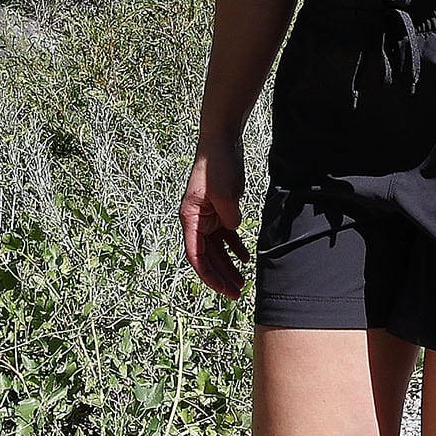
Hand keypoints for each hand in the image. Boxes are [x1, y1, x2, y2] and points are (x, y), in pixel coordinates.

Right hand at [181, 141, 250, 298]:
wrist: (221, 142)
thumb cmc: (218, 164)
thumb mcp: (225, 192)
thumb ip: (229, 216)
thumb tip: (234, 229)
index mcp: (190, 219)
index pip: (197, 256)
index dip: (210, 276)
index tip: (224, 290)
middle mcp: (196, 221)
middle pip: (207, 257)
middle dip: (221, 277)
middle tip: (237, 294)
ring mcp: (207, 217)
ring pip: (217, 249)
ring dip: (228, 266)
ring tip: (242, 282)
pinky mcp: (220, 211)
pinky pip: (225, 236)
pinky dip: (235, 247)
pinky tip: (245, 259)